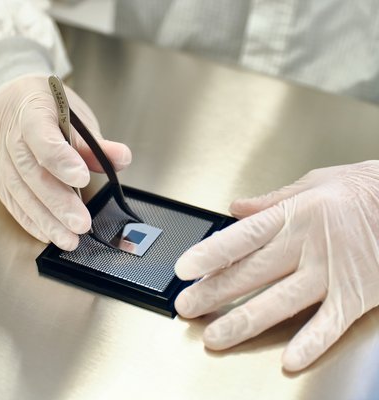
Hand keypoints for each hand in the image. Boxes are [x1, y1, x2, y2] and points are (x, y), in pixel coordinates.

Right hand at [0, 74, 130, 249]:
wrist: (9, 98)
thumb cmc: (47, 106)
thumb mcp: (74, 115)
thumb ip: (96, 142)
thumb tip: (123, 159)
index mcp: (30, 111)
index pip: (41, 137)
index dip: (61, 159)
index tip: (82, 179)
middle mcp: (8, 135)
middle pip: (31, 172)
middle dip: (58, 202)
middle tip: (80, 224)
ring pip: (20, 193)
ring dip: (46, 220)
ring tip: (68, 239)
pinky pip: (12, 201)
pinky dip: (31, 220)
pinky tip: (48, 234)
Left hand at [175, 161, 378, 370]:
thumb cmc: (358, 189)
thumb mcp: (312, 183)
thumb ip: (270, 199)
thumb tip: (235, 208)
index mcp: (294, 214)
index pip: (243, 236)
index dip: (212, 253)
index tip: (185, 268)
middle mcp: (308, 244)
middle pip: (253, 273)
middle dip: (216, 291)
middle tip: (188, 306)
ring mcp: (332, 272)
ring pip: (281, 302)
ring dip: (245, 321)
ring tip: (215, 337)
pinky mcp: (356, 294)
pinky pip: (330, 323)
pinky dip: (311, 342)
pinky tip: (288, 359)